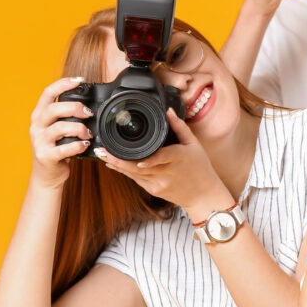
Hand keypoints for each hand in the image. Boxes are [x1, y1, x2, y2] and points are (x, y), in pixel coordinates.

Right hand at [28, 76, 92, 189]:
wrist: (47, 175)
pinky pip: (63, 149)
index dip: (63, 84)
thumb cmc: (56, 148)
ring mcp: (40, 142)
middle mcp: (37, 126)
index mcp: (39, 115)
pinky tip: (84, 145)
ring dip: (79, 128)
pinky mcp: (46, 156)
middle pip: (53, 109)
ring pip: (59, 128)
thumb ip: (67, 116)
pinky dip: (77, 146)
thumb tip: (90, 105)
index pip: (47, 93)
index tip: (79, 80)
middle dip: (74, 108)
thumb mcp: (58, 128)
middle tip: (89, 113)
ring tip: (88, 133)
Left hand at [94, 110, 231, 216]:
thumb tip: (168, 111)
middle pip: (140, 167)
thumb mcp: (195, 145)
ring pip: (135, 174)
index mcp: (179, 158)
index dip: (149, 159)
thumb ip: (180, 127)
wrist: (203, 195)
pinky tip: (114, 164)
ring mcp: (160, 184)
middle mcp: (168, 173)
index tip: (136, 157)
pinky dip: (125, 171)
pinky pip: (137, 180)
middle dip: (119, 160)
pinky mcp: (155, 191)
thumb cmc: (201, 168)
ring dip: (117, 165)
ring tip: (103, 155)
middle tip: (103, 151)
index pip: (162, 158)